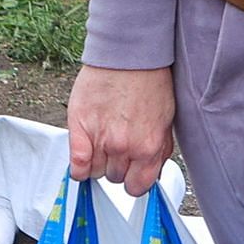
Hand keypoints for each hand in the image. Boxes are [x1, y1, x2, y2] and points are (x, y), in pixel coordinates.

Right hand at [68, 64, 175, 191]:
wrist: (129, 56)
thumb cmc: (150, 82)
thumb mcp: (166, 120)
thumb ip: (159, 150)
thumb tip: (153, 172)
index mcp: (149, 147)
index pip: (138, 187)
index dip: (134, 180)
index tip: (131, 173)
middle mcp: (125, 147)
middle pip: (114, 178)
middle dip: (117, 166)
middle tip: (117, 147)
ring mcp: (100, 139)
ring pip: (95, 172)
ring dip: (98, 162)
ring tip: (102, 141)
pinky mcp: (79, 127)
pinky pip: (76, 165)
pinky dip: (79, 165)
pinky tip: (84, 155)